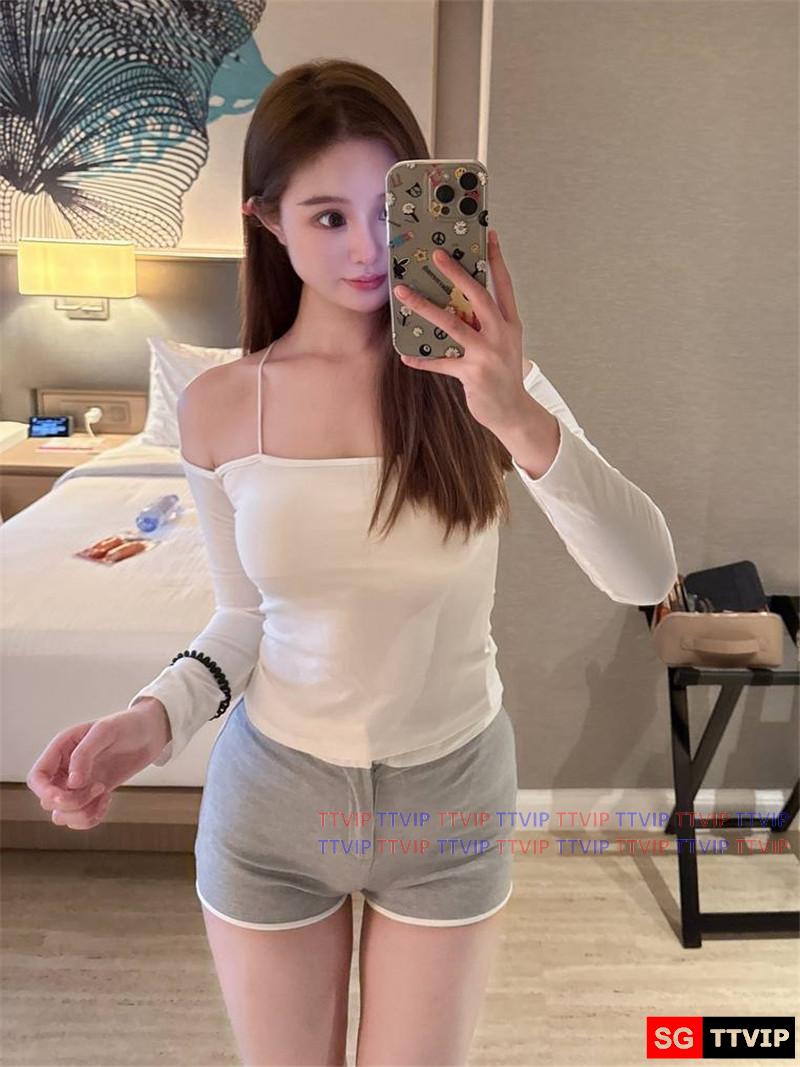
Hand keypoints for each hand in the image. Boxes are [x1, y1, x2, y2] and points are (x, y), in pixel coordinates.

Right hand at [27, 706, 168, 830]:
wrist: (150, 733)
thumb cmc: (126, 725)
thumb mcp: (105, 731)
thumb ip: (84, 755)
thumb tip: (72, 783)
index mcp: (61, 749)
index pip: (37, 778)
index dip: (45, 792)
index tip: (65, 796)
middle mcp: (64, 769)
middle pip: (48, 801)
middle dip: (72, 802)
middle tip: (99, 787)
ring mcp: (78, 785)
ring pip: (61, 815)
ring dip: (81, 814)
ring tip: (104, 795)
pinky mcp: (92, 796)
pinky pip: (80, 819)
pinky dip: (91, 818)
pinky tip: (107, 800)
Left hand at [393, 229, 528, 436]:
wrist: (513, 411)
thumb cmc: (503, 375)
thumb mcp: (503, 345)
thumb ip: (485, 324)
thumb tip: (457, 305)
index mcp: (510, 324)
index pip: (504, 284)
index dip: (496, 259)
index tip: (490, 234)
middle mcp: (501, 335)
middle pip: (478, 297)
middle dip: (457, 274)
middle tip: (436, 255)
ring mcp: (487, 354)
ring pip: (452, 324)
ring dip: (425, 307)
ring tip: (404, 294)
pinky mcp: (473, 374)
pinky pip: (441, 363)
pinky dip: (423, 360)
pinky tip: (407, 356)